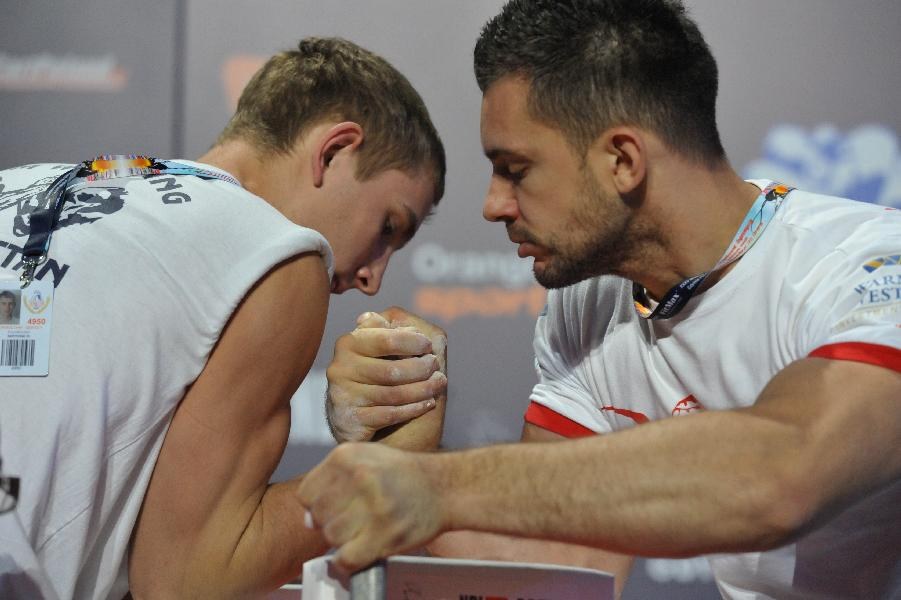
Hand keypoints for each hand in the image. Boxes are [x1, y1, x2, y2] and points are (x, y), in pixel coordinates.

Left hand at [298, 443, 445, 571]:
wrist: (444, 487)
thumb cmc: (404, 474)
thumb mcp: (365, 459)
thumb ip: (333, 482)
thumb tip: (308, 518)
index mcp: (348, 456)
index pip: (306, 493)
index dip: (316, 505)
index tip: (333, 508)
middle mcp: (359, 477)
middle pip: (317, 516)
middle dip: (330, 523)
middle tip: (352, 520)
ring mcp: (373, 506)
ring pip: (331, 537)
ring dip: (343, 540)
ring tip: (361, 531)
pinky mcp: (385, 533)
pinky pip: (347, 558)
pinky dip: (349, 561)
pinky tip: (362, 549)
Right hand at [326, 307, 447, 443]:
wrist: (355, 415)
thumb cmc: (377, 374)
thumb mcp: (382, 349)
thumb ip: (393, 332)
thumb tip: (408, 327)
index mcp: (349, 343)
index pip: (386, 339)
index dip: (413, 342)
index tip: (428, 346)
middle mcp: (341, 367)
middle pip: (391, 370)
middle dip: (421, 368)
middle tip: (436, 367)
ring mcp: (343, 395)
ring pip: (393, 394)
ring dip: (423, 389)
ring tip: (439, 384)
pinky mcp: (350, 420)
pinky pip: (389, 414)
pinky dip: (413, 408)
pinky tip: (428, 403)